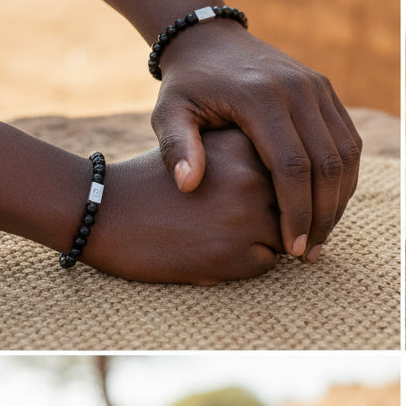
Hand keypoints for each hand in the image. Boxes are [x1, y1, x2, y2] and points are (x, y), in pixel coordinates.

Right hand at [85, 128, 283, 283]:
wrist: (105, 214)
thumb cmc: (157, 180)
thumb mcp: (204, 145)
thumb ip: (251, 152)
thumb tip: (301, 172)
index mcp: (245, 142)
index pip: (290, 168)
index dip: (270, 183)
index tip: (237, 187)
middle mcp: (253, 176)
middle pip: (294, 202)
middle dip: (274, 212)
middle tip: (225, 214)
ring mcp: (249, 217)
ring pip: (288, 235)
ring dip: (264, 239)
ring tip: (218, 232)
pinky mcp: (240, 255)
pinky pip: (268, 263)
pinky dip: (249, 262)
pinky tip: (213, 251)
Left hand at [150, 18, 361, 259]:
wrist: (210, 38)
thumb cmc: (187, 85)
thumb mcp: (168, 112)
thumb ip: (176, 147)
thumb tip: (188, 186)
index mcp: (260, 98)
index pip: (291, 166)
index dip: (296, 212)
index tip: (292, 248)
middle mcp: (297, 90)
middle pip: (327, 165)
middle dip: (323, 215)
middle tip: (310, 253)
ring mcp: (317, 88)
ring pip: (346, 155)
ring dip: (339, 201)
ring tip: (322, 236)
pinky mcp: (327, 91)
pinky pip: (348, 142)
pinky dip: (344, 179)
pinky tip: (329, 206)